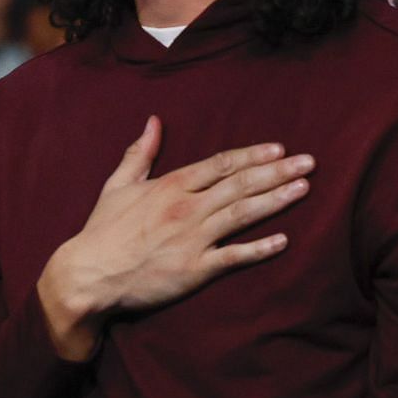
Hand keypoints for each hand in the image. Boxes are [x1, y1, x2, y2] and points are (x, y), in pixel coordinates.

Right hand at [39, 117, 314, 360]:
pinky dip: (259, 249)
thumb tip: (153, 121)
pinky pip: (233, 257)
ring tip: (304, 189)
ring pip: (242, 214)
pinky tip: (284, 240)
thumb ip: (140, 153)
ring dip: (276, 200)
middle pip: (240, 184)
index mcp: (171, 185)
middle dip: (277, 171)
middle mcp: (187, 208)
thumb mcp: (118, 185)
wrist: (87, 276)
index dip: (252, 155)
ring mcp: (192, 239)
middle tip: (309, 163)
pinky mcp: (194, 270)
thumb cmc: (102, 231)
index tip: (279, 148)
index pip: (221, 164)